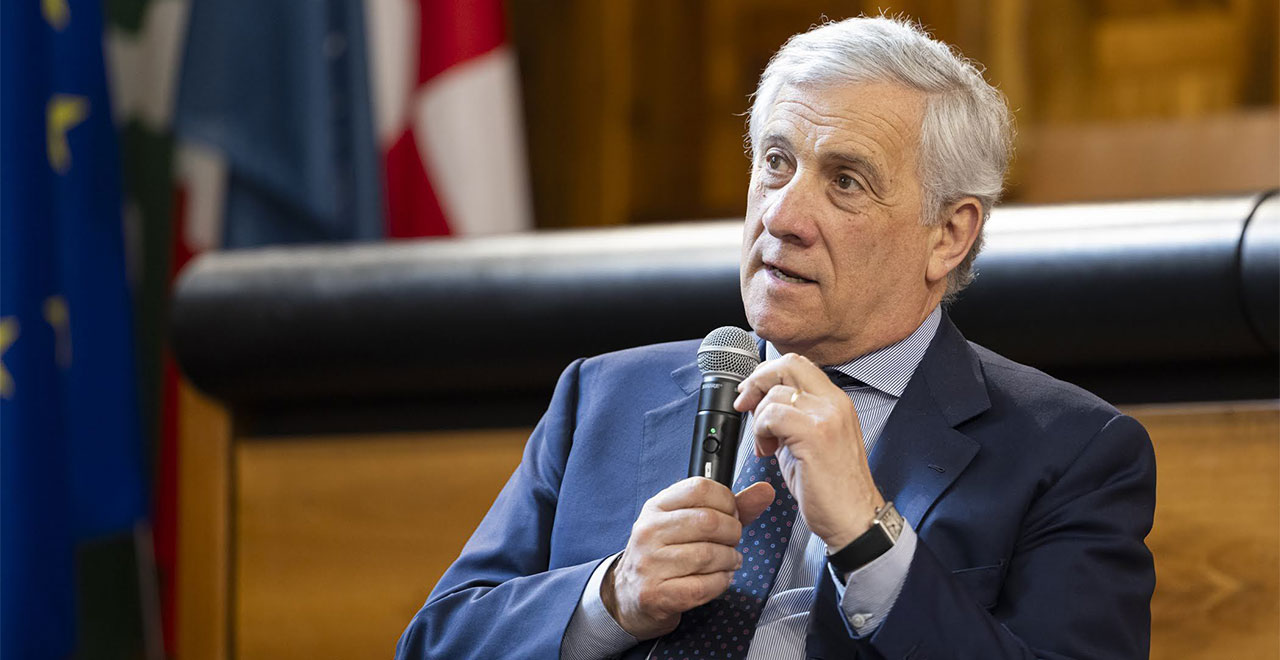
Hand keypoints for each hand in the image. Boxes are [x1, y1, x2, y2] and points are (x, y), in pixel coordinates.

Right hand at [602, 477, 774, 638]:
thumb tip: (765, 491)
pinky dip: (721, 583)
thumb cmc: (665, 554)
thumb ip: (730, 507)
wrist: (629, 594)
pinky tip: (719, 579)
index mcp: (656, 507)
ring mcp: (650, 563)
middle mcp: (649, 531)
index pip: (700, 488)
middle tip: (733, 541)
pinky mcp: (657, 594)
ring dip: (730, 560)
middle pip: (709, 521)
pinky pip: (704, 586)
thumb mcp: (688, 523)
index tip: (732, 513)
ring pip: (709, 555)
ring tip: (729, 561)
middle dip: (733, 533)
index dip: (727, 500)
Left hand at [733, 353, 884, 548]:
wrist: (854, 519)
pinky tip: (767, 451)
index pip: (797, 364)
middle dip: (757, 382)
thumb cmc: (833, 488)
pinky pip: (773, 415)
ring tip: (765, 445)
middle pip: (787, 365)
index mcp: (835, 402)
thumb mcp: (810, 443)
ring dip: (759, 419)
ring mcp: (827, 416)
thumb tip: (760, 406)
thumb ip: (790, 419)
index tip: (751, 394)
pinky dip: (760, 431)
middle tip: (745, 406)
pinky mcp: (815, 434)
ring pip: (775, 393)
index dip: (767, 374)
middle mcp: (834, 403)